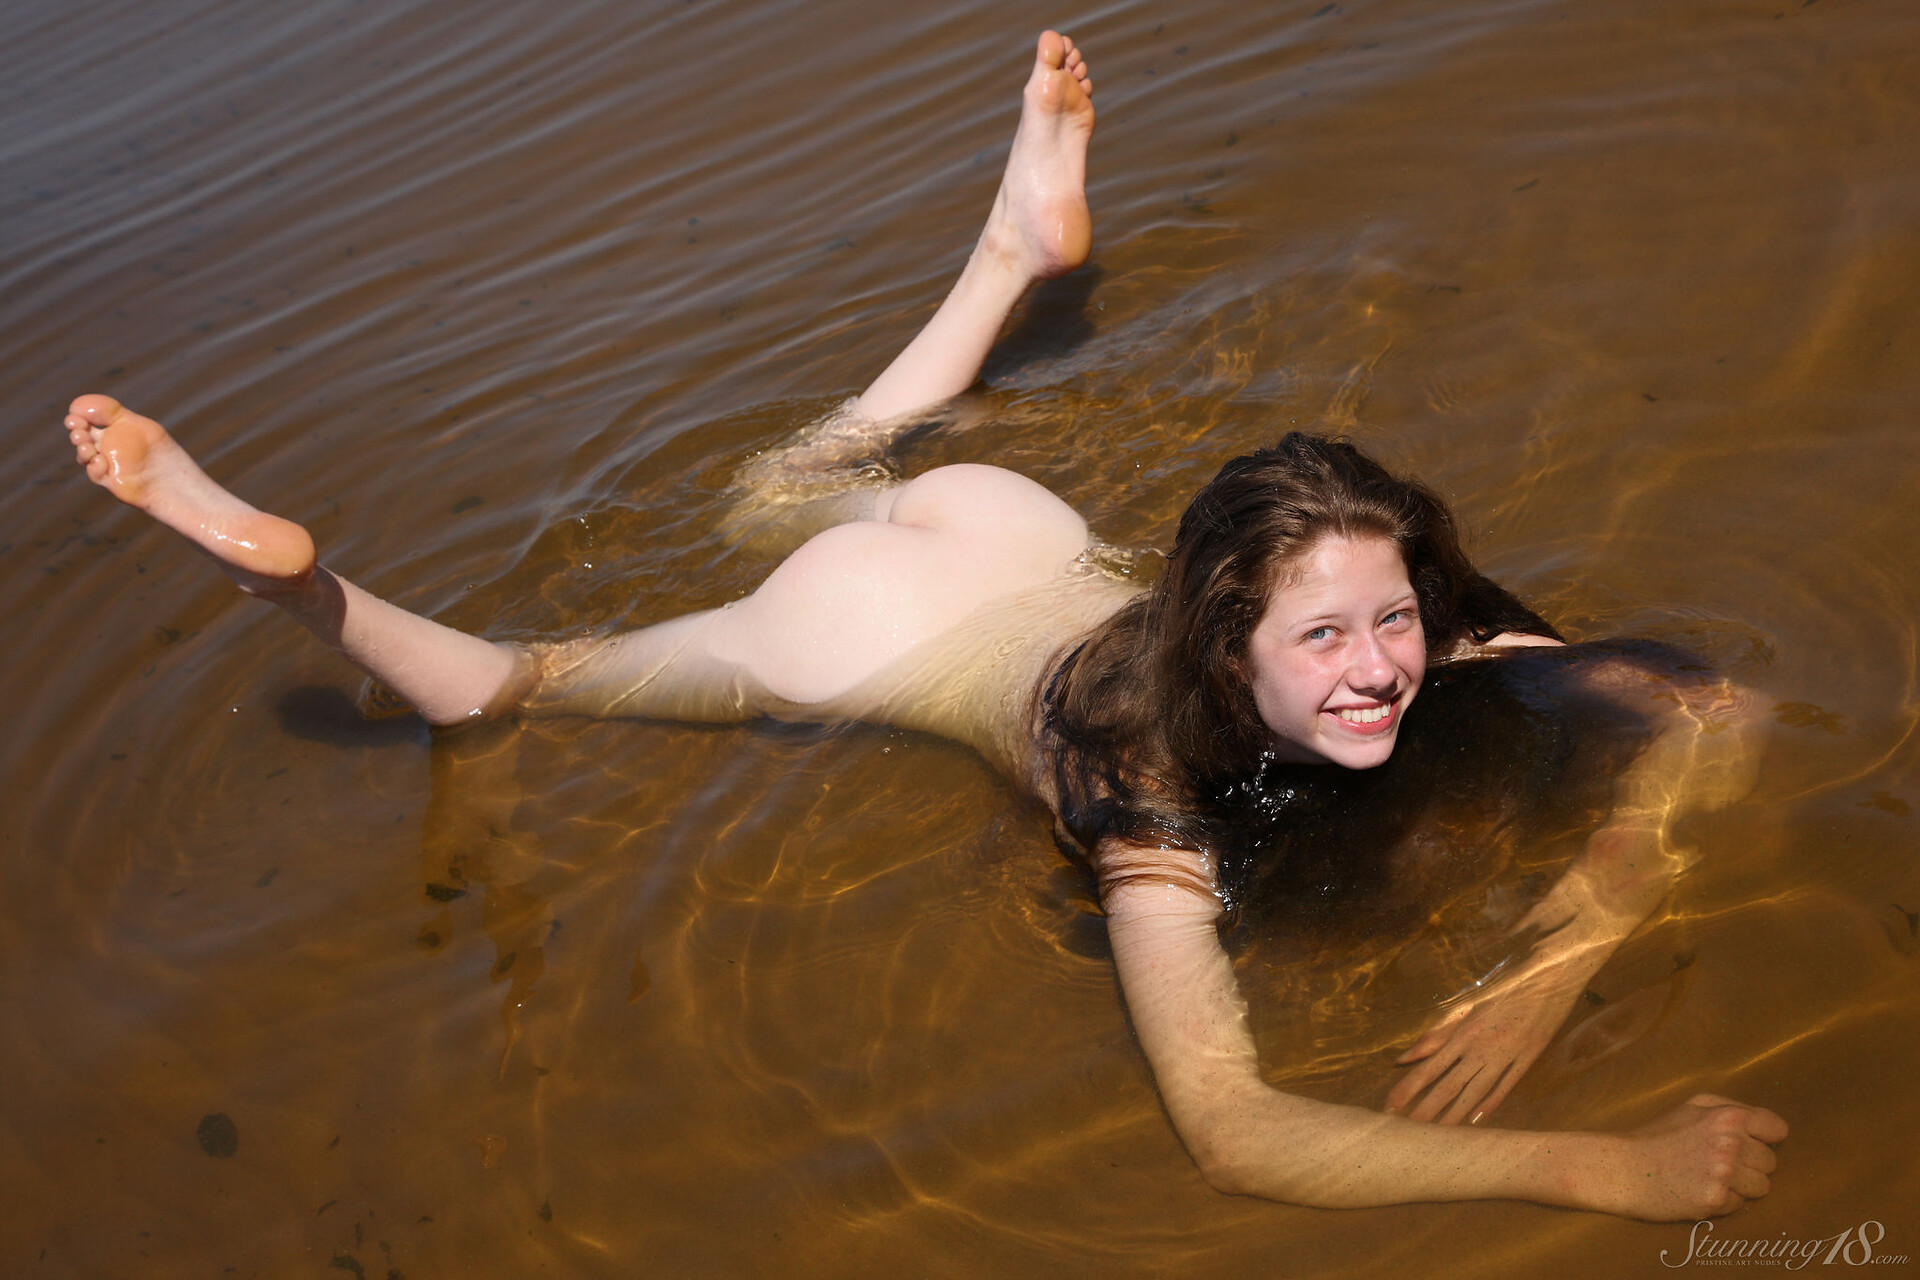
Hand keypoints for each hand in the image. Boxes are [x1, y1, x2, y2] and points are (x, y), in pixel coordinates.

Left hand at [1385, 954, 1586, 1123]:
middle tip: (1407, 1131)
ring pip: (1475, 1092)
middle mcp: (1482, 1048)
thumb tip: (1405, 1056)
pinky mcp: (1528, 1059)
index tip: (1390, 1106)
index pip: (1430, 1067)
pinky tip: (1477, 1120)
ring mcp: (1507, 1056)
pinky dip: (1491, 1104)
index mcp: (1464, 1033)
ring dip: (1454, 1115)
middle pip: (1449, 1085)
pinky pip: (1506, 1086)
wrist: (1550, 977)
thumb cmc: (1505, 987)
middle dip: (1426, 1110)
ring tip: (1438, 1136)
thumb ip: (1437, 1034)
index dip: (1409, 1088)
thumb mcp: (1468, 1005)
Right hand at [1593, 1094, 1787, 1220]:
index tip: (1749, 1143)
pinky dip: (1724, 1201)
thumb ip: (1731, 1108)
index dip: (1764, 1138)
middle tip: (1717, 1162)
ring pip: (1762, 1187)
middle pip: (1770, 1162)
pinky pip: (1740, 1205)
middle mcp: (1730, 1143)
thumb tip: (1767, 1126)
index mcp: (1728, 1116)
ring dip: (1741, 1186)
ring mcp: (1723, 1173)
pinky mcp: (1715, 1199)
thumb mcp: (1692, 1106)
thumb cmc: (1658, 1135)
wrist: (1624, 1168)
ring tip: (1709, 1177)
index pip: (1777, 1129)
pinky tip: (1699, 1190)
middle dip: (1750, 1164)